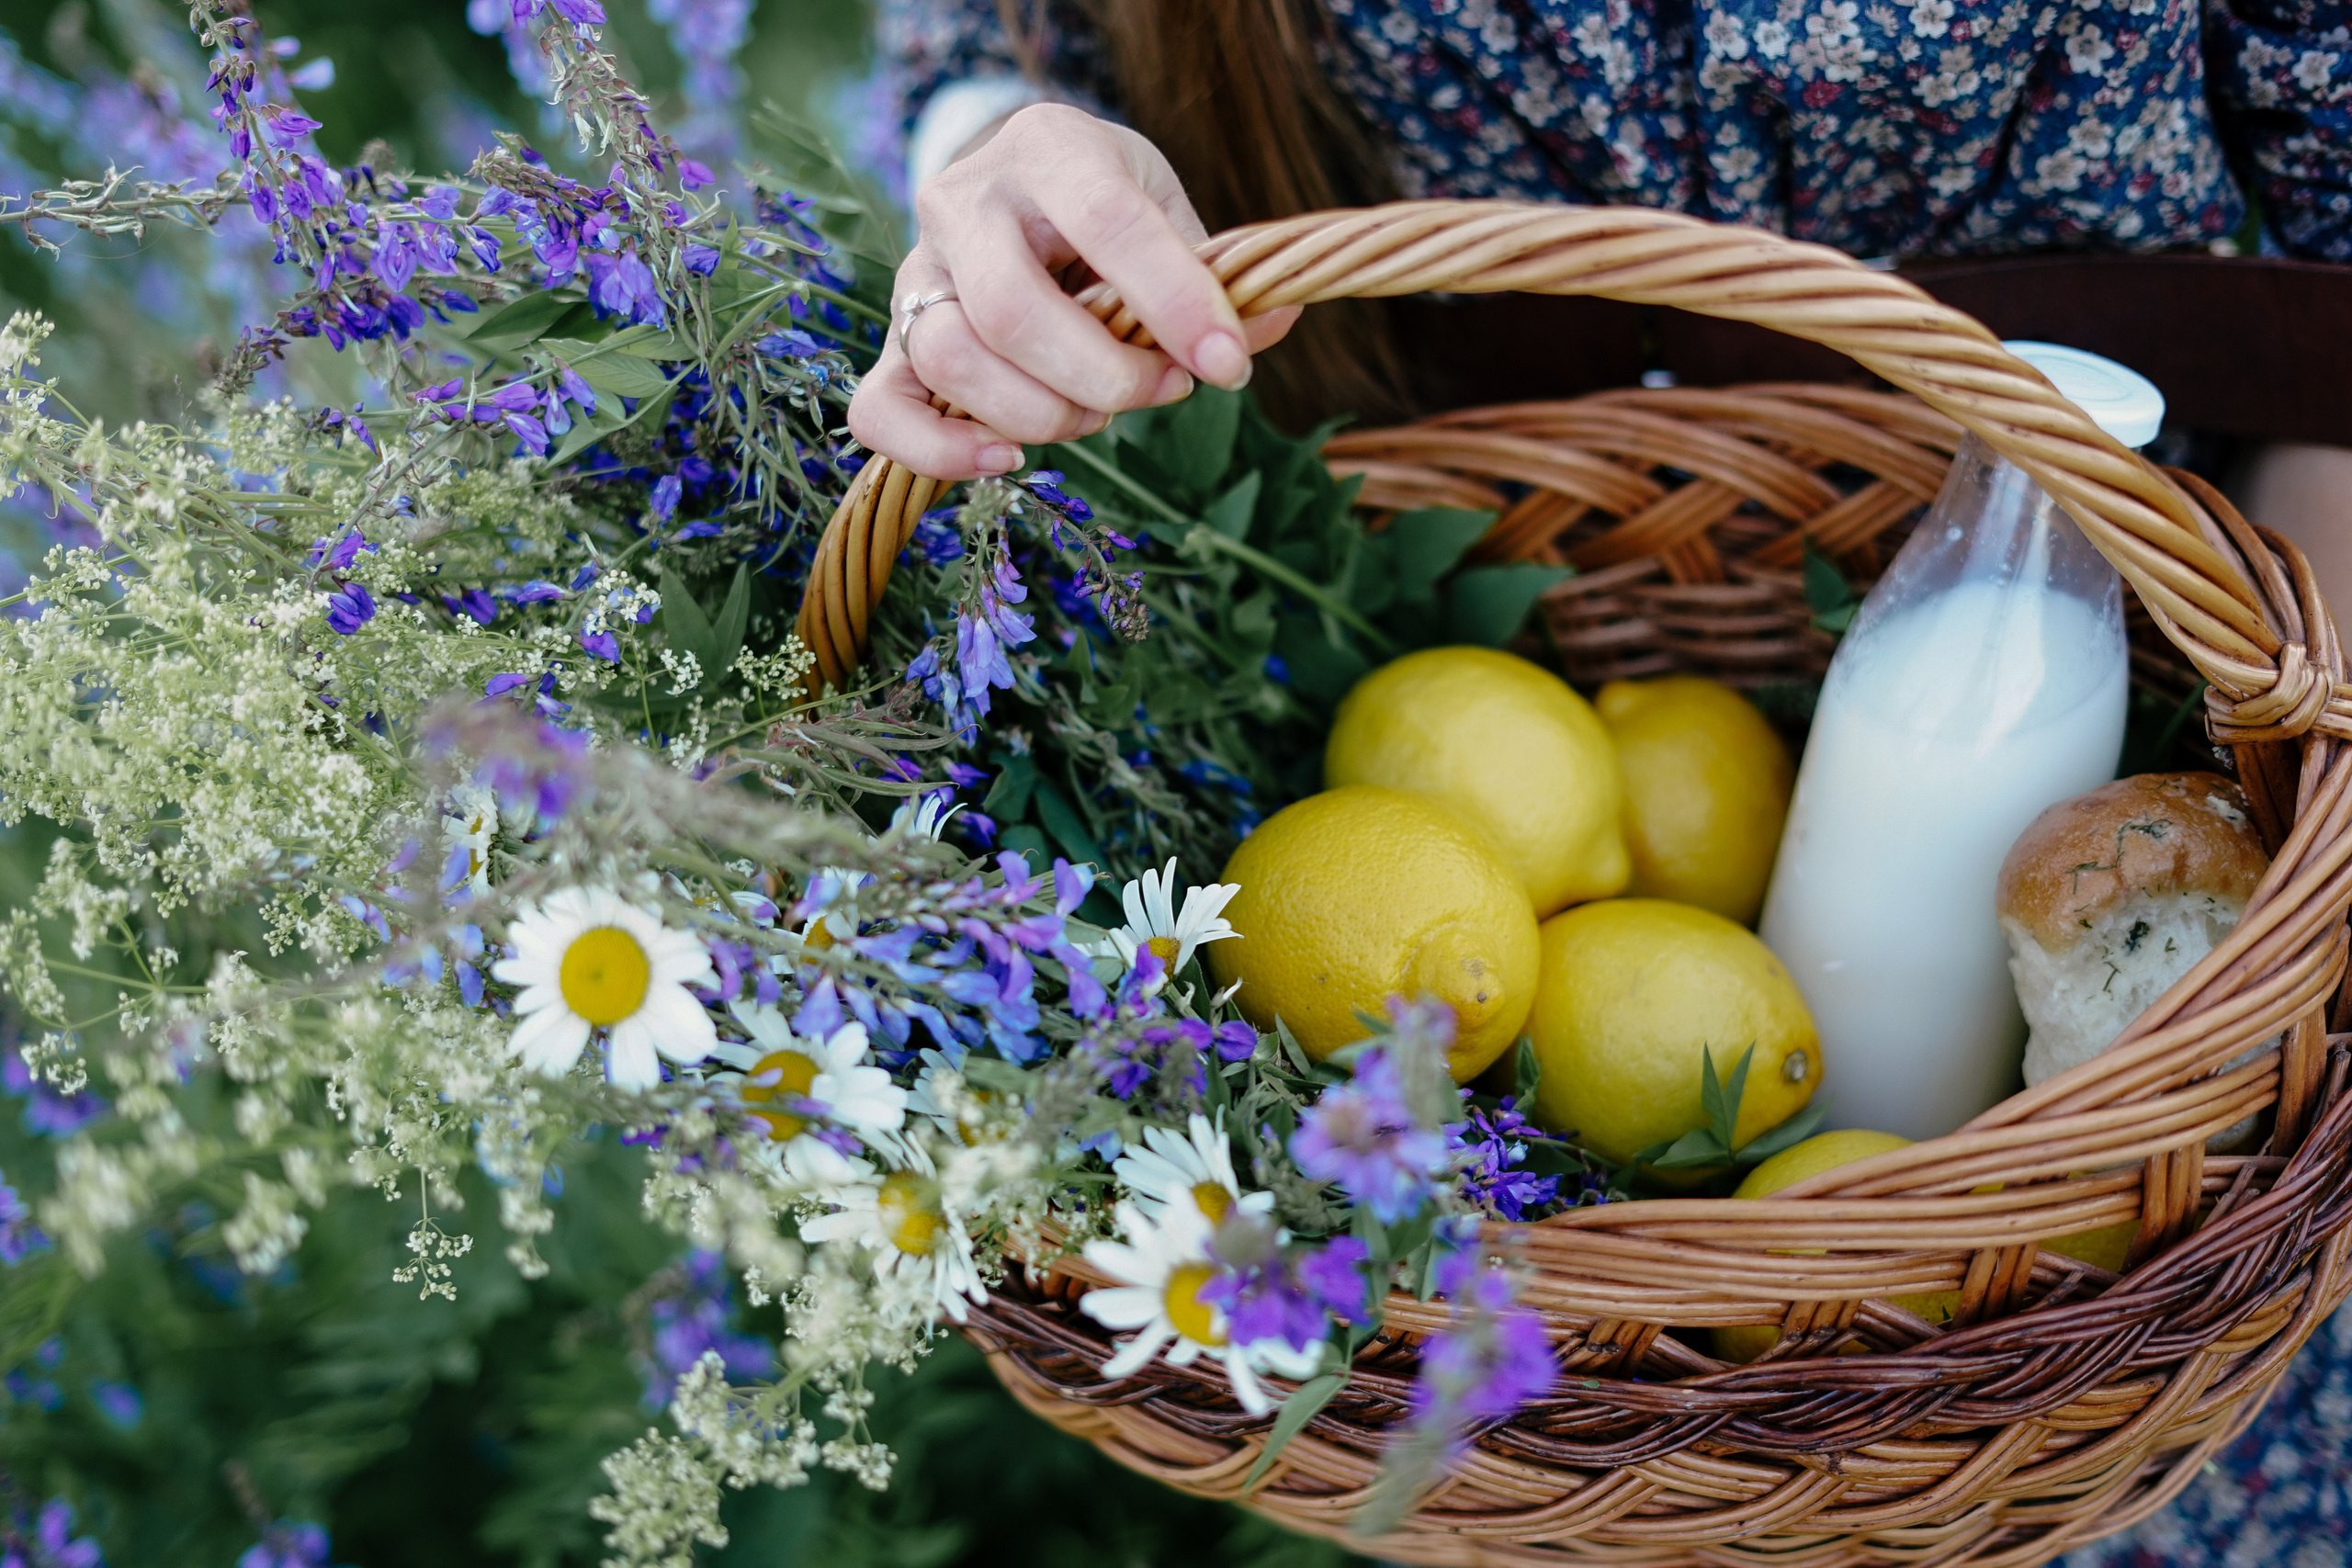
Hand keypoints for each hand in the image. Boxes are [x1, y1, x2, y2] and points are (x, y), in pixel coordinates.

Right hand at [847, 103, 1301, 479]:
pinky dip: (939, 450)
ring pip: (950, 361)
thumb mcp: (1168, 209)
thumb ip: (1213, 274)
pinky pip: (880, 409)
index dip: (1172, 302)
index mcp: (1047, 148)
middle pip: (1012, 311)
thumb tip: (1271, 323)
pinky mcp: (895, 340)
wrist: (1025, 192)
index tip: (1228, 364)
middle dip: (1104, 376)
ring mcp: (918, 274)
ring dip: (1042, 414)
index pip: (1106, 222)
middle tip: (1166, 388)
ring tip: (1100, 414)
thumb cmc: (1107, 206)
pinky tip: (1007, 460)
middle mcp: (963, 202)